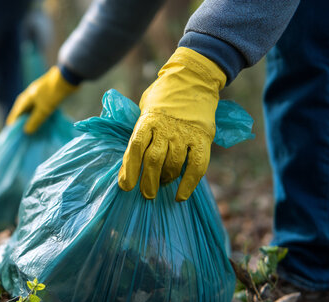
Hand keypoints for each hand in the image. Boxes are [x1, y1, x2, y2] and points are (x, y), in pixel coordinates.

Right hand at [6, 66, 77, 133]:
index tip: (15, 138)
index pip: (16, 115)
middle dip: (23, 124)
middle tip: (24, 137)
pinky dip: (39, 117)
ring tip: (33, 133)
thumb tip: (26, 131)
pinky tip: (42, 124)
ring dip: (32, 121)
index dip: (15, 126)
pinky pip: (39, 110)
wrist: (66, 78)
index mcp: (24, 99)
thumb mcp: (44, 109)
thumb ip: (35, 121)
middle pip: (22, 113)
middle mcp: (28, 98)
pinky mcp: (45, 97)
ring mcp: (36, 97)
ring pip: (31, 112)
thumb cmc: (52, 94)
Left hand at [118, 47, 225, 200]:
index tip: (126, 186)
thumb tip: (130, 160)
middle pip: (153, 160)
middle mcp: (166, 128)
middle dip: (148, 181)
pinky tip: (181, 195)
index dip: (129, 169)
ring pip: (173, 164)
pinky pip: (197, 166)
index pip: (135, 148)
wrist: (194, 78)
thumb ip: (141, 131)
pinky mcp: (202, 137)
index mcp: (148, 120)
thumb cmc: (164, 97)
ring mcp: (185, 133)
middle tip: (146, 194)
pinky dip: (189, 184)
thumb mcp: (146, 109)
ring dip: (166, 180)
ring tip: (162, 185)